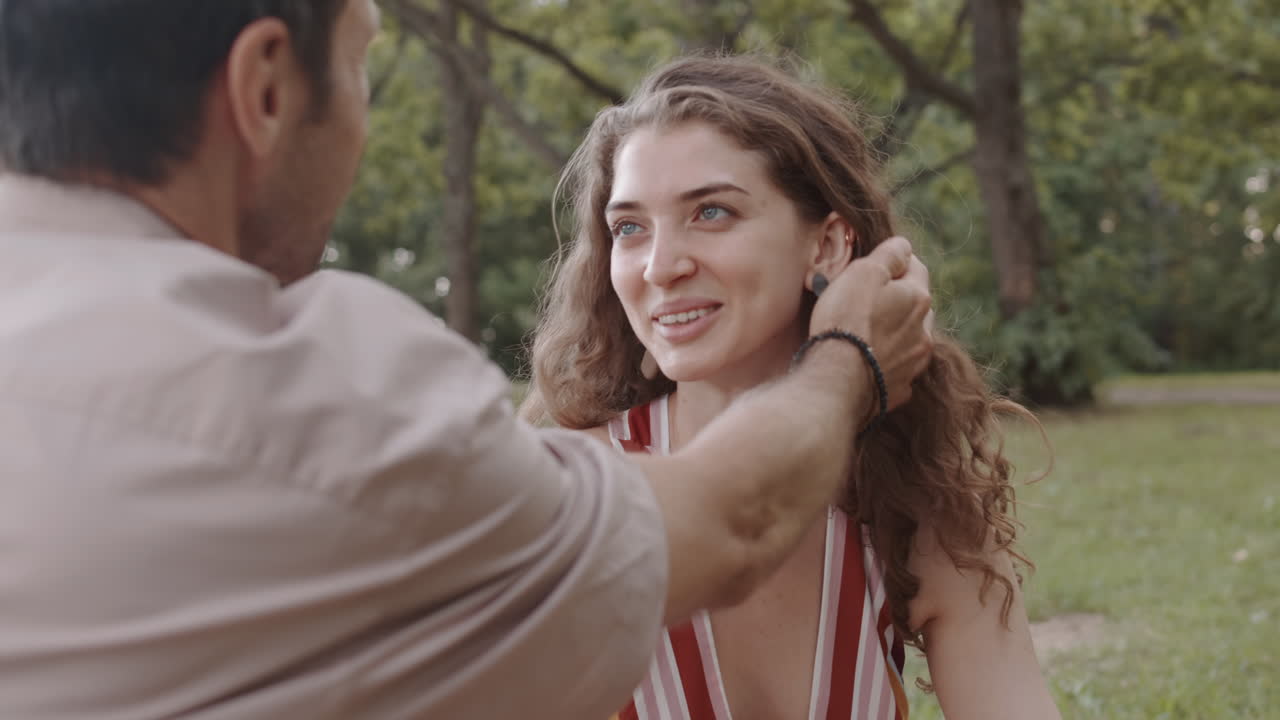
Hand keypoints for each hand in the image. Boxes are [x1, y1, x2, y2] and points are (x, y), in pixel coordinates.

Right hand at [809, 236, 932, 409]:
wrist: (836, 381)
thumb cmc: (847, 321)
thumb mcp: (864, 273)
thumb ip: (889, 255)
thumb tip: (904, 247)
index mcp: (917, 299)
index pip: (916, 267)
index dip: (896, 262)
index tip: (876, 264)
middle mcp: (923, 332)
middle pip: (915, 306)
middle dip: (897, 300)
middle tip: (868, 299)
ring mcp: (913, 364)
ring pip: (909, 339)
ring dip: (894, 332)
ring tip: (866, 333)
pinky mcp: (897, 390)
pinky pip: (896, 369)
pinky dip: (885, 362)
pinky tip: (866, 362)